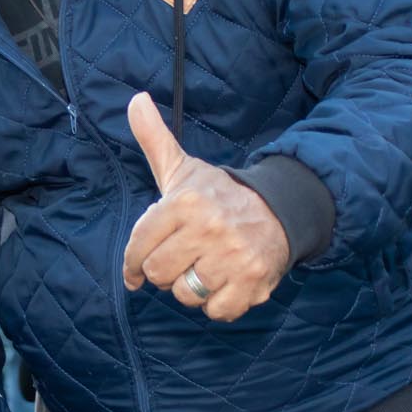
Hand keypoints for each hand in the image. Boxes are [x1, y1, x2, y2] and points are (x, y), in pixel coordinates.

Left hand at [121, 92, 290, 320]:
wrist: (278, 211)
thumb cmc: (217, 196)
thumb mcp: (184, 168)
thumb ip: (154, 139)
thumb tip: (135, 99)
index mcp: (186, 201)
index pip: (139, 246)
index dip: (132, 263)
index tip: (135, 270)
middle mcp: (210, 228)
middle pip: (159, 274)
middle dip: (166, 271)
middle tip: (182, 258)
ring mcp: (233, 257)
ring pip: (185, 296)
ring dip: (191, 289)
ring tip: (204, 267)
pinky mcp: (253, 283)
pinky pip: (216, 312)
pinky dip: (217, 304)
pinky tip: (224, 282)